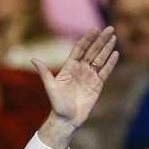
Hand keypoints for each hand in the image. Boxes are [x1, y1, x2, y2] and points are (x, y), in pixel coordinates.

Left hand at [32, 26, 118, 148]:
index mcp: (69, 67)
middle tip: (110, 28)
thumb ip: (44, 73)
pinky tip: (116, 53)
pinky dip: (110, 63)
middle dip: (101, 40)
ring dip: (107, 48)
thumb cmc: (57, 105)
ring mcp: (89, 76)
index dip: (87, 39)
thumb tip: (33, 59)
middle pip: (92, 51)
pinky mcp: (97, 85)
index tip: (94, 30)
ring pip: (100, 59)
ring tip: (114, 37)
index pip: (80, 49)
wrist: (66, 120)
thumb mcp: (50, 88)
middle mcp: (80, 69)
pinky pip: (105, 71)